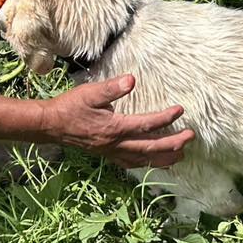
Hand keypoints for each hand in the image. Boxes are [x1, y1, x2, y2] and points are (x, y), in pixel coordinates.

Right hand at [40, 74, 194, 168]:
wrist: (51, 125)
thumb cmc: (70, 107)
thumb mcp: (90, 92)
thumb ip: (112, 88)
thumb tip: (132, 80)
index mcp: (114, 128)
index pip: (146, 125)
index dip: (165, 118)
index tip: (180, 110)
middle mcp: (116, 144)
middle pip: (151, 147)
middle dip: (173, 143)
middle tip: (191, 137)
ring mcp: (112, 152)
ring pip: (143, 159)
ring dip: (164, 158)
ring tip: (181, 156)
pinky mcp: (107, 154)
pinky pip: (132, 163)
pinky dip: (146, 163)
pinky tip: (154, 162)